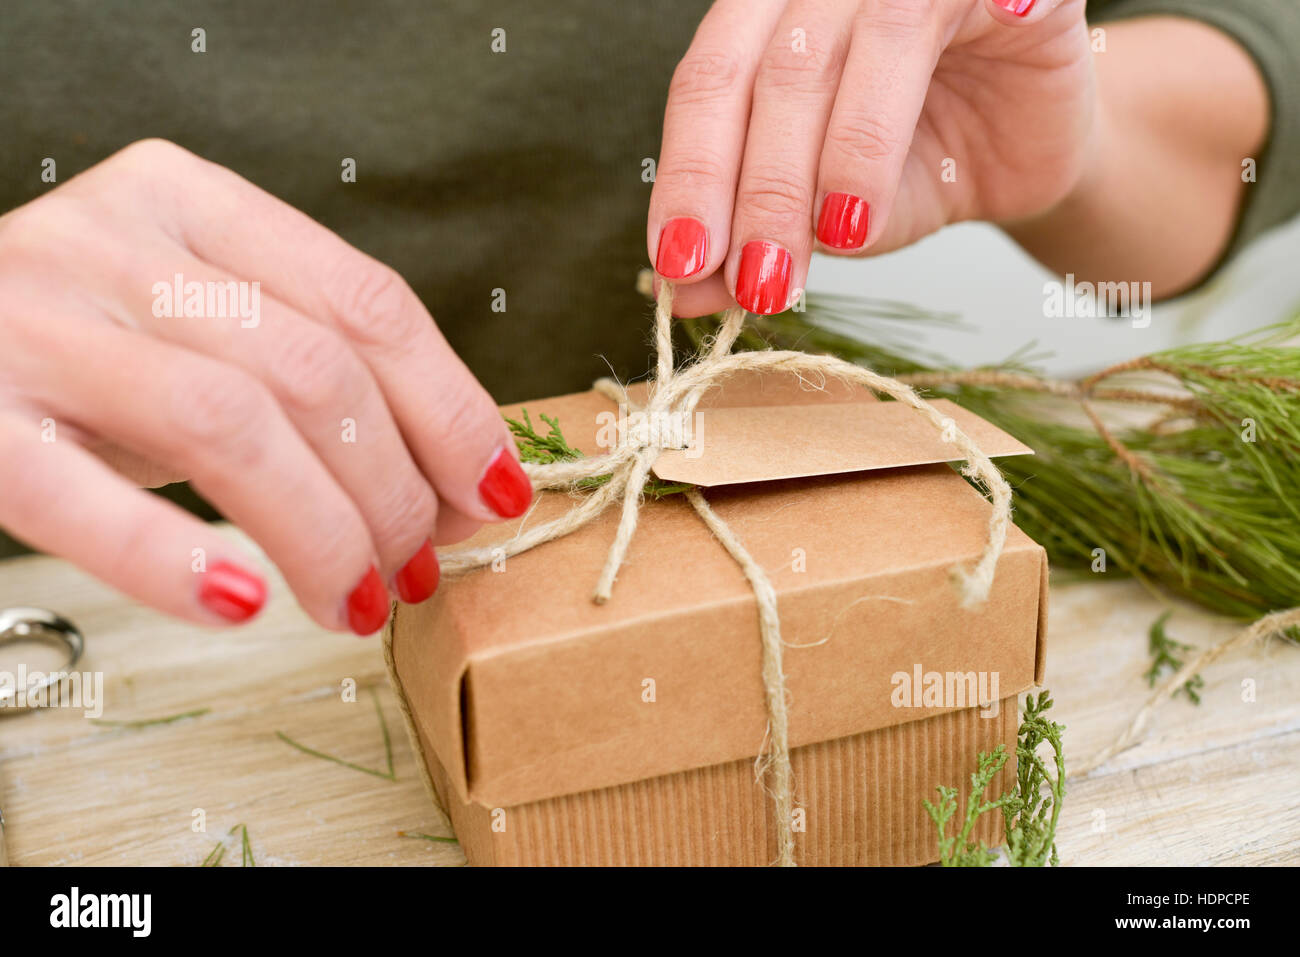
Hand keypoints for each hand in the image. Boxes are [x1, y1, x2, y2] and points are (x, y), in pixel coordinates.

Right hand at [0, 140, 531, 634]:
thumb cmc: (90, 351)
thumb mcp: (210, 334)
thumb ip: (322, 386)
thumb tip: (463, 488)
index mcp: (190, 202)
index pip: (366, 303)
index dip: (451, 408)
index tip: (495, 489)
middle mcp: (113, 241)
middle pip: (314, 372)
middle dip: (393, 490)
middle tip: (414, 568)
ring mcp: (30, 322)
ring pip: (229, 423)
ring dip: (321, 532)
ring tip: (355, 602)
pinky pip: (80, 495)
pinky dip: (173, 556)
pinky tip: (245, 601)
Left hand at [648, 0, 1092, 314]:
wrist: (1027, 149)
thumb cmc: (919, 165)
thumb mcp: (826, 221)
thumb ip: (754, 242)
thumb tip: (684, 295)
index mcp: (767, 19)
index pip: (710, 84)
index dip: (692, 175)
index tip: (682, 265)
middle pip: (775, 71)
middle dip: (763, 188)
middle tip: (762, 279)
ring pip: (863, 43)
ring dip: (846, 153)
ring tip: (842, 238)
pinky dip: (945, 62)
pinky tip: (938, 113)